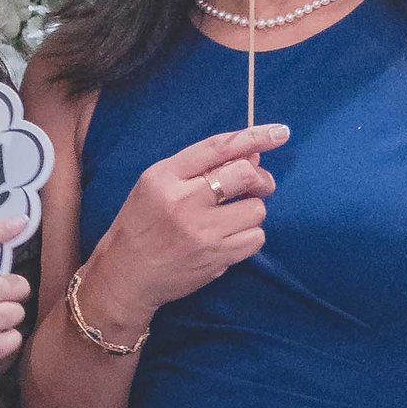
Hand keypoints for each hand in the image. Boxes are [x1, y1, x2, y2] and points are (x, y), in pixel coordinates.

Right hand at [81, 125, 289, 339]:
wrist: (126, 275)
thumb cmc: (142, 225)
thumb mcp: (157, 185)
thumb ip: (201, 166)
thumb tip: (253, 152)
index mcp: (165, 177)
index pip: (218, 147)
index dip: (254, 136)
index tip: (280, 132)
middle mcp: (183, 201)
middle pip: (245, 175)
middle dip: (260, 178)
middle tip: (256, 186)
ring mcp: (201, 232)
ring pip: (256, 209)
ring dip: (250, 211)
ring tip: (231, 218)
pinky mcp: (215, 258)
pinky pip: (255, 238)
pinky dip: (249, 236)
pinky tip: (230, 238)